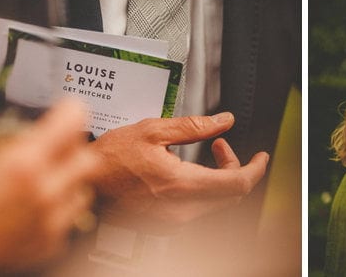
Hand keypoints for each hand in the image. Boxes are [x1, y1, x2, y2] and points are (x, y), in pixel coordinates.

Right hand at [0, 93, 97, 275]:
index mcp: (23, 165)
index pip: (73, 121)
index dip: (69, 111)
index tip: (60, 111)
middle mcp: (46, 192)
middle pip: (88, 157)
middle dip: (73, 149)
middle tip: (50, 149)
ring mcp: (53, 220)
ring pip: (84, 189)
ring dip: (70, 180)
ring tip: (41, 180)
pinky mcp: (52, 242)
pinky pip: (72, 219)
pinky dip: (60, 210)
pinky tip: (35, 207)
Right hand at [89, 112, 269, 226]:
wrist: (84, 184)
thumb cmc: (109, 159)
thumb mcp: (152, 130)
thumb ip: (194, 126)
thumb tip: (224, 121)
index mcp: (181, 185)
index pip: (238, 184)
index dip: (256, 169)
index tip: (261, 157)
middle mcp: (181, 209)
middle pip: (231, 194)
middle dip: (235, 167)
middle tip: (221, 146)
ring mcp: (174, 220)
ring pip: (217, 202)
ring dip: (219, 178)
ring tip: (204, 154)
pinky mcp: (166, 224)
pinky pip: (199, 208)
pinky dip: (204, 189)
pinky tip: (188, 172)